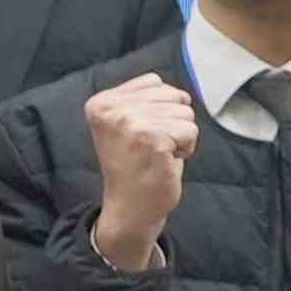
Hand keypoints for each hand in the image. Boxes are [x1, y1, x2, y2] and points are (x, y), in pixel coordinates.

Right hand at [83, 72, 199, 270]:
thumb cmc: (135, 165)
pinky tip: (165, 161)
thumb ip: (142, 100)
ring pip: (185, 112)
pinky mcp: (151, 139)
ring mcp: (129, 123)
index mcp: (101, 102)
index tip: (140, 134)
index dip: (159, 108)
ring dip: (180, 136)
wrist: (130, 207)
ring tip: (158, 154)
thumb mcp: (126, 124)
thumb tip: (181, 94)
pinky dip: (186, 148)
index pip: (154, 82)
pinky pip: (190, 131)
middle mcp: (111, 109)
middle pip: (173, 95)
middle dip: (172, 121)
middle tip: (151, 146)